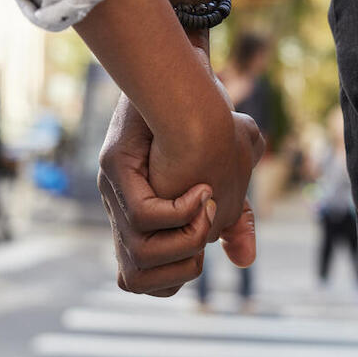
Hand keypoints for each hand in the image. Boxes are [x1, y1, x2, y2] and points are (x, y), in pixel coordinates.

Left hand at [99, 85, 262, 295]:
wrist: (185, 76)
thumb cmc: (210, 121)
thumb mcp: (229, 179)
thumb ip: (235, 222)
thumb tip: (243, 259)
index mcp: (140, 215)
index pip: (140, 279)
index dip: (170, 279)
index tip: (201, 251)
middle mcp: (120, 206)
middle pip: (131, 279)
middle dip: (178, 268)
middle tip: (205, 225)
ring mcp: (114, 187)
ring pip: (137, 256)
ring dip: (183, 240)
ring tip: (206, 205)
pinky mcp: (113, 165)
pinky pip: (144, 217)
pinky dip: (179, 212)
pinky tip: (200, 189)